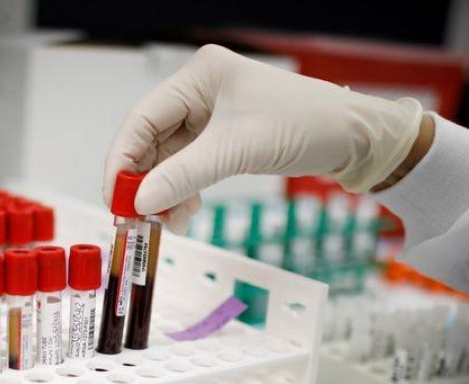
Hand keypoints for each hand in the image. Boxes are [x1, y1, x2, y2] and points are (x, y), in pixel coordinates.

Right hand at [103, 44, 422, 233]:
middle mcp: (201, 93)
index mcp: (199, 77)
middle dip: (144, 182)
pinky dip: (184, 192)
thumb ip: (184, 175)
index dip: (122, 161)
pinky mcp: (224, 139)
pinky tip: (185, 212)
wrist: (354, 139)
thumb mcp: (237, 149)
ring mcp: (212, 117)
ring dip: (165, 193)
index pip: (141, 119)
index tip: (114, 197)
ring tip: (167, 222)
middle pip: (151, 141)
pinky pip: (190, 168)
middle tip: (134, 218)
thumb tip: (139, 200)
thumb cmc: (308, 123)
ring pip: (169, 160)